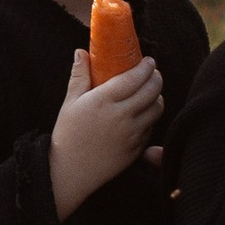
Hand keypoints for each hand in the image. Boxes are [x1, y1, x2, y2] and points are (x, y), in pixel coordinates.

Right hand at [50, 45, 164, 219]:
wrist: (69, 171)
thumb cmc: (67, 134)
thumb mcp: (70, 102)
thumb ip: (79, 75)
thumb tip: (81, 52)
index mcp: (104, 100)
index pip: (135, 77)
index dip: (147, 66)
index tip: (149, 61)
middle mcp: (121, 116)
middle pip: (152, 91)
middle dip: (156, 78)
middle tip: (152, 74)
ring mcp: (131, 134)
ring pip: (157, 109)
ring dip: (157, 97)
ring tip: (150, 93)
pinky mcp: (136, 149)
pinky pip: (151, 128)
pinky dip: (150, 117)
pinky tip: (141, 114)